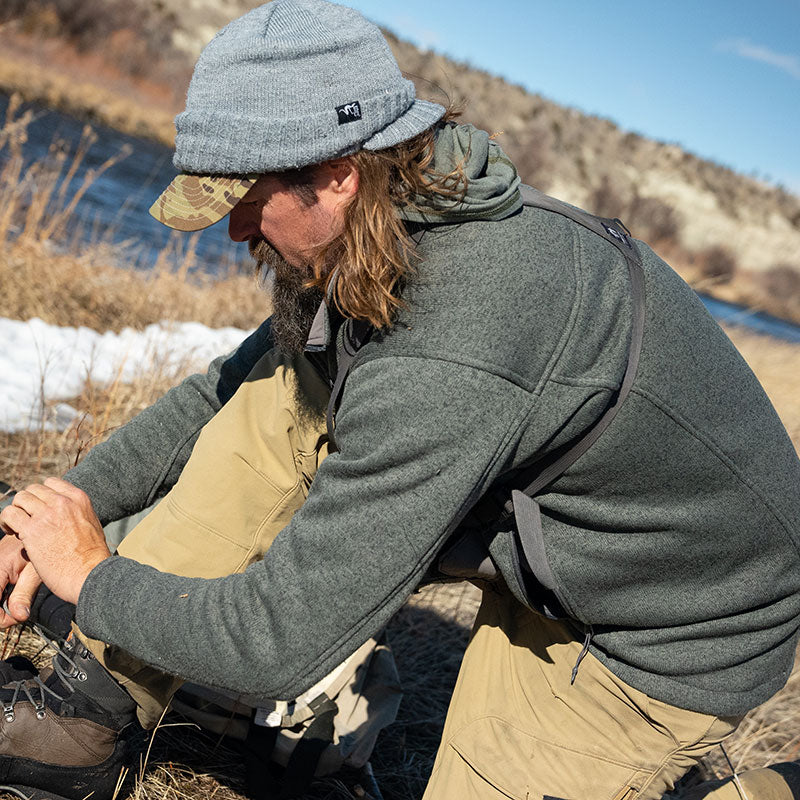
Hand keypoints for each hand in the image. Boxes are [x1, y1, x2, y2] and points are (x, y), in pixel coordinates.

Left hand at [0, 478, 110, 605]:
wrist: (90, 574)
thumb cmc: (91, 558)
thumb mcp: (92, 525)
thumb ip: (77, 514)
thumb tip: (68, 517)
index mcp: (79, 499)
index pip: (51, 483)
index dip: (42, 496)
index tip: (40, 510)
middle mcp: (62, 502)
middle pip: (33, 490)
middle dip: (27, 504)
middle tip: (27, 521)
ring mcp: (47, 514)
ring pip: (20, 498)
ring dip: (16, 512)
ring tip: (17, 527)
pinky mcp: (31, 530)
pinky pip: (9, 514)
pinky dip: (6, 522)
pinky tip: (11, 533)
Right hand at [0, 534, 40, 627]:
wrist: (44, 526)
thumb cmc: (44, 544)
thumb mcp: (36, 572)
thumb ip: (24, 594)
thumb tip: (20, 616)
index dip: (1, 617)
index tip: (16, 619)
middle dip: (1, 612)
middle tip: (19, 612)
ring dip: (2, 603)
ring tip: (18, 603)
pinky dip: (3, 594)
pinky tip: (14, 594)